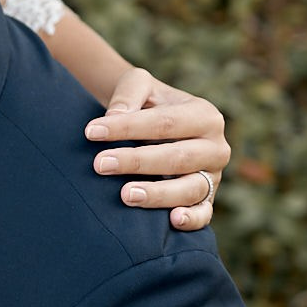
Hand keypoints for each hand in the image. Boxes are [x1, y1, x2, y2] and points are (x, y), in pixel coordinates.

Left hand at [83, 68, 229, 230]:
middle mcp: (215, 147)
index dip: (128, 127)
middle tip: (100, 164)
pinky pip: (203, 213)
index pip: (165, 122)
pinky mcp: (207, 200)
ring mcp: (213, 176)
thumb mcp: (139, 85)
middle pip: (177, 157)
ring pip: (190, 189)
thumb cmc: (147, 104)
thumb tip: (115, 115)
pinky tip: (171, 221)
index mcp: (204, 115)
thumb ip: (129, 94)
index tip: (91, 131)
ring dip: (158, 194)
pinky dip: (192, 219)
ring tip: (125, 195)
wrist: (159, 125)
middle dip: (137, 162)